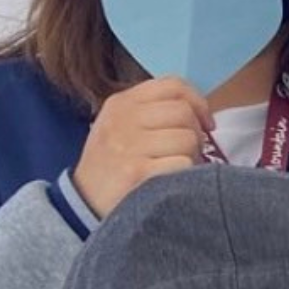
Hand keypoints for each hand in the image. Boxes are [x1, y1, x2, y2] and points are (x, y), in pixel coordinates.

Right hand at [72, 77, 211, 218]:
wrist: (84, 204)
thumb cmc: (112, 165)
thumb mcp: (122, 127)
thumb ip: (155, 113)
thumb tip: (201, 114)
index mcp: (122, 103)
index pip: (173, 85)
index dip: (198, 103)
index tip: (205, 124)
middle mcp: (122, 119)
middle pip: (184, 112)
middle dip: (197, 135)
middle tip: (190, 153)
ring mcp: (128, 145)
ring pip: (187, 139)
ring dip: (192, 157)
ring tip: (177, 169)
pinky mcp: (136, 172)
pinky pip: (183, 164)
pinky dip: (185, 175)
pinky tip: (171, 183)